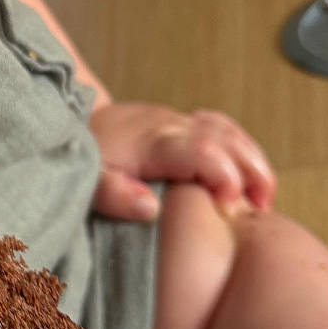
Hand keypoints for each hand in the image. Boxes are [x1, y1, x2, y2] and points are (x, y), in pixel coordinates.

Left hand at [89, 100, 274, 221]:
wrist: (63, 122)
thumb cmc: (76, 159)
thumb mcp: (84, 183)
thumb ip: (113, 195)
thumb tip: (151, 209)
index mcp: (151, 141)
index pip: (203, 151)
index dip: (225, 177)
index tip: (229, 210)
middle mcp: (169, 124)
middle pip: (226, 138)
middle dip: (252, 170)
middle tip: (262, 208)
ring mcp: (175, 119)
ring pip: (228, 130)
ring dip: (253, 160)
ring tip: (264, 198)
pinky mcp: (176, 121)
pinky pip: (220, 127)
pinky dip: (241, 149)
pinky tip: (248, 175)